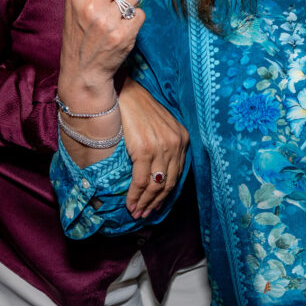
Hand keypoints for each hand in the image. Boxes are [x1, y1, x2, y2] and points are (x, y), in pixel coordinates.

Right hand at [58, 0, 143, 111]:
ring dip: (130, 5)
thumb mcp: (75, 6)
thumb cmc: (80, 36)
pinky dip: (135, 20)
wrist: (82, 71)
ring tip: (117, 18)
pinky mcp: (123, 34)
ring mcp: (107, 20)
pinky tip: (123, 29)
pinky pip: (141, 13)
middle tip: (117, 2)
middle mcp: (91, 4)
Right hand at [119, 78, 189, 217]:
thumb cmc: (137, 107)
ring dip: (145, 203)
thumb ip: (163, 144)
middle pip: (169, 183)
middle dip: (156, 202)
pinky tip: (130, 203)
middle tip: (146, 214)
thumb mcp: (160, 125)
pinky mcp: (145, 150)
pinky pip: (141, 180)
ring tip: (137, 213)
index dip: (166, 193)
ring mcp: (161, 148)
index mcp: (182, 138)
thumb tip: (156, 170)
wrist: (123, 92)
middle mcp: (175, 144)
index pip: (177, 174)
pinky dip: (135, 195)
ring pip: (155, 185)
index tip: (157, 205)